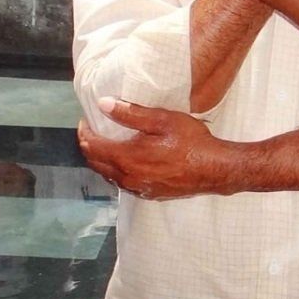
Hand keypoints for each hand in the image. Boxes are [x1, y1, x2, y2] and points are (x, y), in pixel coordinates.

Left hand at [76, 102, 225, 199]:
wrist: (215, 169)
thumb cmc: (191, 141)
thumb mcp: (161, 120)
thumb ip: (130, 113)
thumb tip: (103, 104)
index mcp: (127, 158)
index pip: (92, 147)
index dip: (84, 133)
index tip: (86, 120)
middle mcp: (128, 177)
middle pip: (95, 163)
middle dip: (89, 146)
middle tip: (92, 131)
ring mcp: (138, 188)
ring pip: (108, 175)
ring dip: (102, 160)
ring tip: (106, 143)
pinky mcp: (149, 194)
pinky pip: (123, 183)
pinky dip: (116, 171)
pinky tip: (125, 160)